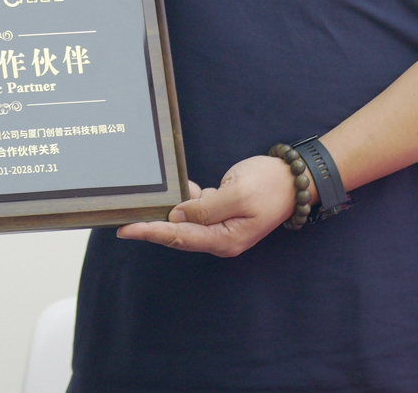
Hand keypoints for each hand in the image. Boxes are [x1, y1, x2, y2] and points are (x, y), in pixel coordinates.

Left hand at [115, 154, 296, 255]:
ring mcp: (221, 226)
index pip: (179, 237)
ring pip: (184, 221)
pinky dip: (185, 198)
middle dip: (150, 226)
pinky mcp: (222, 211)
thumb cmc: (270, 185)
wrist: (295, 178)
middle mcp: (220, 237)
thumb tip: (177, 216)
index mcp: (225, 239)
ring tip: (141, 204)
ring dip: (165, 211)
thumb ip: (205, 208)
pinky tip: (179, 187)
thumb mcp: (237, 194)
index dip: (150, 232)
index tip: (127, 229)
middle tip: (122, 220)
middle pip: (177, 233)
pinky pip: (195, 208)